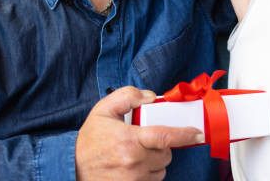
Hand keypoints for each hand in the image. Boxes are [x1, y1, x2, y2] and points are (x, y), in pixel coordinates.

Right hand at [75, 86, 203, 180]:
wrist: (71, 167)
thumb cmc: (89, 140)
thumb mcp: (103, 110)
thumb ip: (127, 96)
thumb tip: (150, 97)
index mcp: (129, 140)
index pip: (165, 137)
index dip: (185, 134)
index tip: (198, 133)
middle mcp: (133, 162)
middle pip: (166, 154)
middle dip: (163, 146)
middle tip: (146, 141)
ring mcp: (133, 179)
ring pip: (161, 169)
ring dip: (156, 161)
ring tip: (138, 154)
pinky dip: (149, 174)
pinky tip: (135, 167)